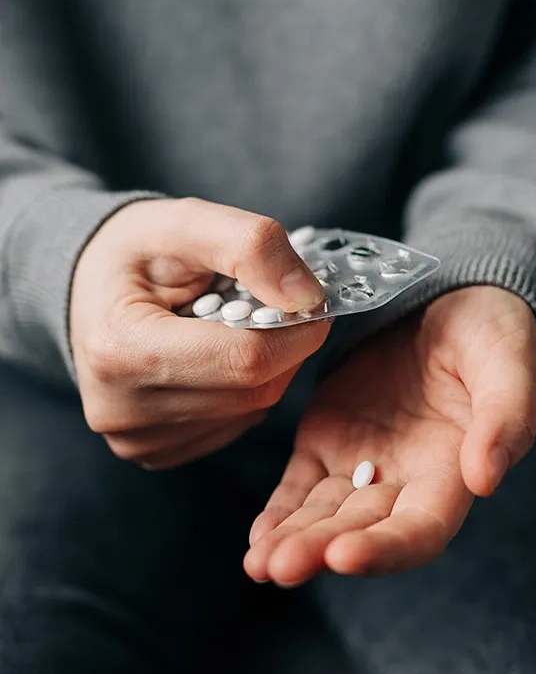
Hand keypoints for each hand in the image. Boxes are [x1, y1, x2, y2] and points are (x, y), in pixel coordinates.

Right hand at [70, 198, 328, 468]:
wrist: (88, 288)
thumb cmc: (134, 253)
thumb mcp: (185, 221)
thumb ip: (251, 246)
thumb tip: (308, 298)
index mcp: (122, 349)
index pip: (245, 360)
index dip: (296, 330)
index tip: (310, 302)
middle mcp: (124, 410)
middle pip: (253, 391)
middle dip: (283, 347)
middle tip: (273, 307)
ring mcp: (139, 439)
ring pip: (250, 411)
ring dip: (264, 369)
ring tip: (232, 327)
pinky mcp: (155, 451)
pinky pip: (233, 425)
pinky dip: (243, 391)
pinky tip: (217, 358)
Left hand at [244, 286, 535, 584]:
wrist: (446, 299)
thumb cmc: (489, 334)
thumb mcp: (508, 366)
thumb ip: (505, 420)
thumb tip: (485, 480)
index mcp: (451, 473)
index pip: (420, 529)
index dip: (386, 548)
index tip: (344, 555)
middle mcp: (403, 480)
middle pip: (362, 529)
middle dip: (322, 551)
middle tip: (280, 567)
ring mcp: (361, 463)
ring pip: (324, 513)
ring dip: (293, 541)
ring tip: (259, 564)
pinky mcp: (327, 439)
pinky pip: (300, 482)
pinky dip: (280, 510)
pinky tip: (258, 536)